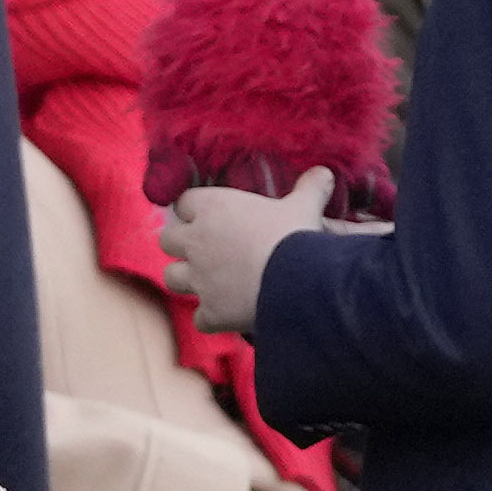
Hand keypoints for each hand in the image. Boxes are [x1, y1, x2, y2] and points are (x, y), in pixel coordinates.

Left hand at [166, 171, 337, 334]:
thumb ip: (309, 188)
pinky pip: (198, 317)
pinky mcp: (210, 311)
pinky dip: (209, 317)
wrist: (297, 283)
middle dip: (182, 245)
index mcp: (212, 208)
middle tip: (205, 249)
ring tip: (208, 282)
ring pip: (171, 277)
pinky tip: (226, 316)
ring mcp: (198, 279)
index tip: (210, 216)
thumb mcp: (304, 206)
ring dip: (186, 280)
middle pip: (167, 240)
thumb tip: (323, 172)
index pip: (184, 203)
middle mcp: (196, 241)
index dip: (195, 210)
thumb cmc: (294, 236)